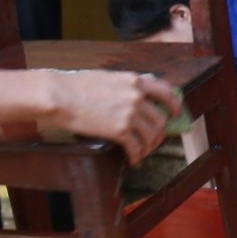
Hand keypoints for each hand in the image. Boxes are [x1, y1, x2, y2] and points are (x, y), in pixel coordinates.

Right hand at [43, 70, 181, 164]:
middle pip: (160, 120)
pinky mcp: (119, 130)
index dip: (174, 105)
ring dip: (149, 148)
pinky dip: (137, 156)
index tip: (175, 113)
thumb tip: (140, 86)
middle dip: (159, 134)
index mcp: (135, 81)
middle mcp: (137, 96)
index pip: (166, 92)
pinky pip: (136, 147)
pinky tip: (133, 160)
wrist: (61, 96)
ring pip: (151, 135)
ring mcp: (129, 113)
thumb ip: (127, 83)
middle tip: (154, 141)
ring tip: (142, 153)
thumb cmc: (78, 85)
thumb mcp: (109, 77)